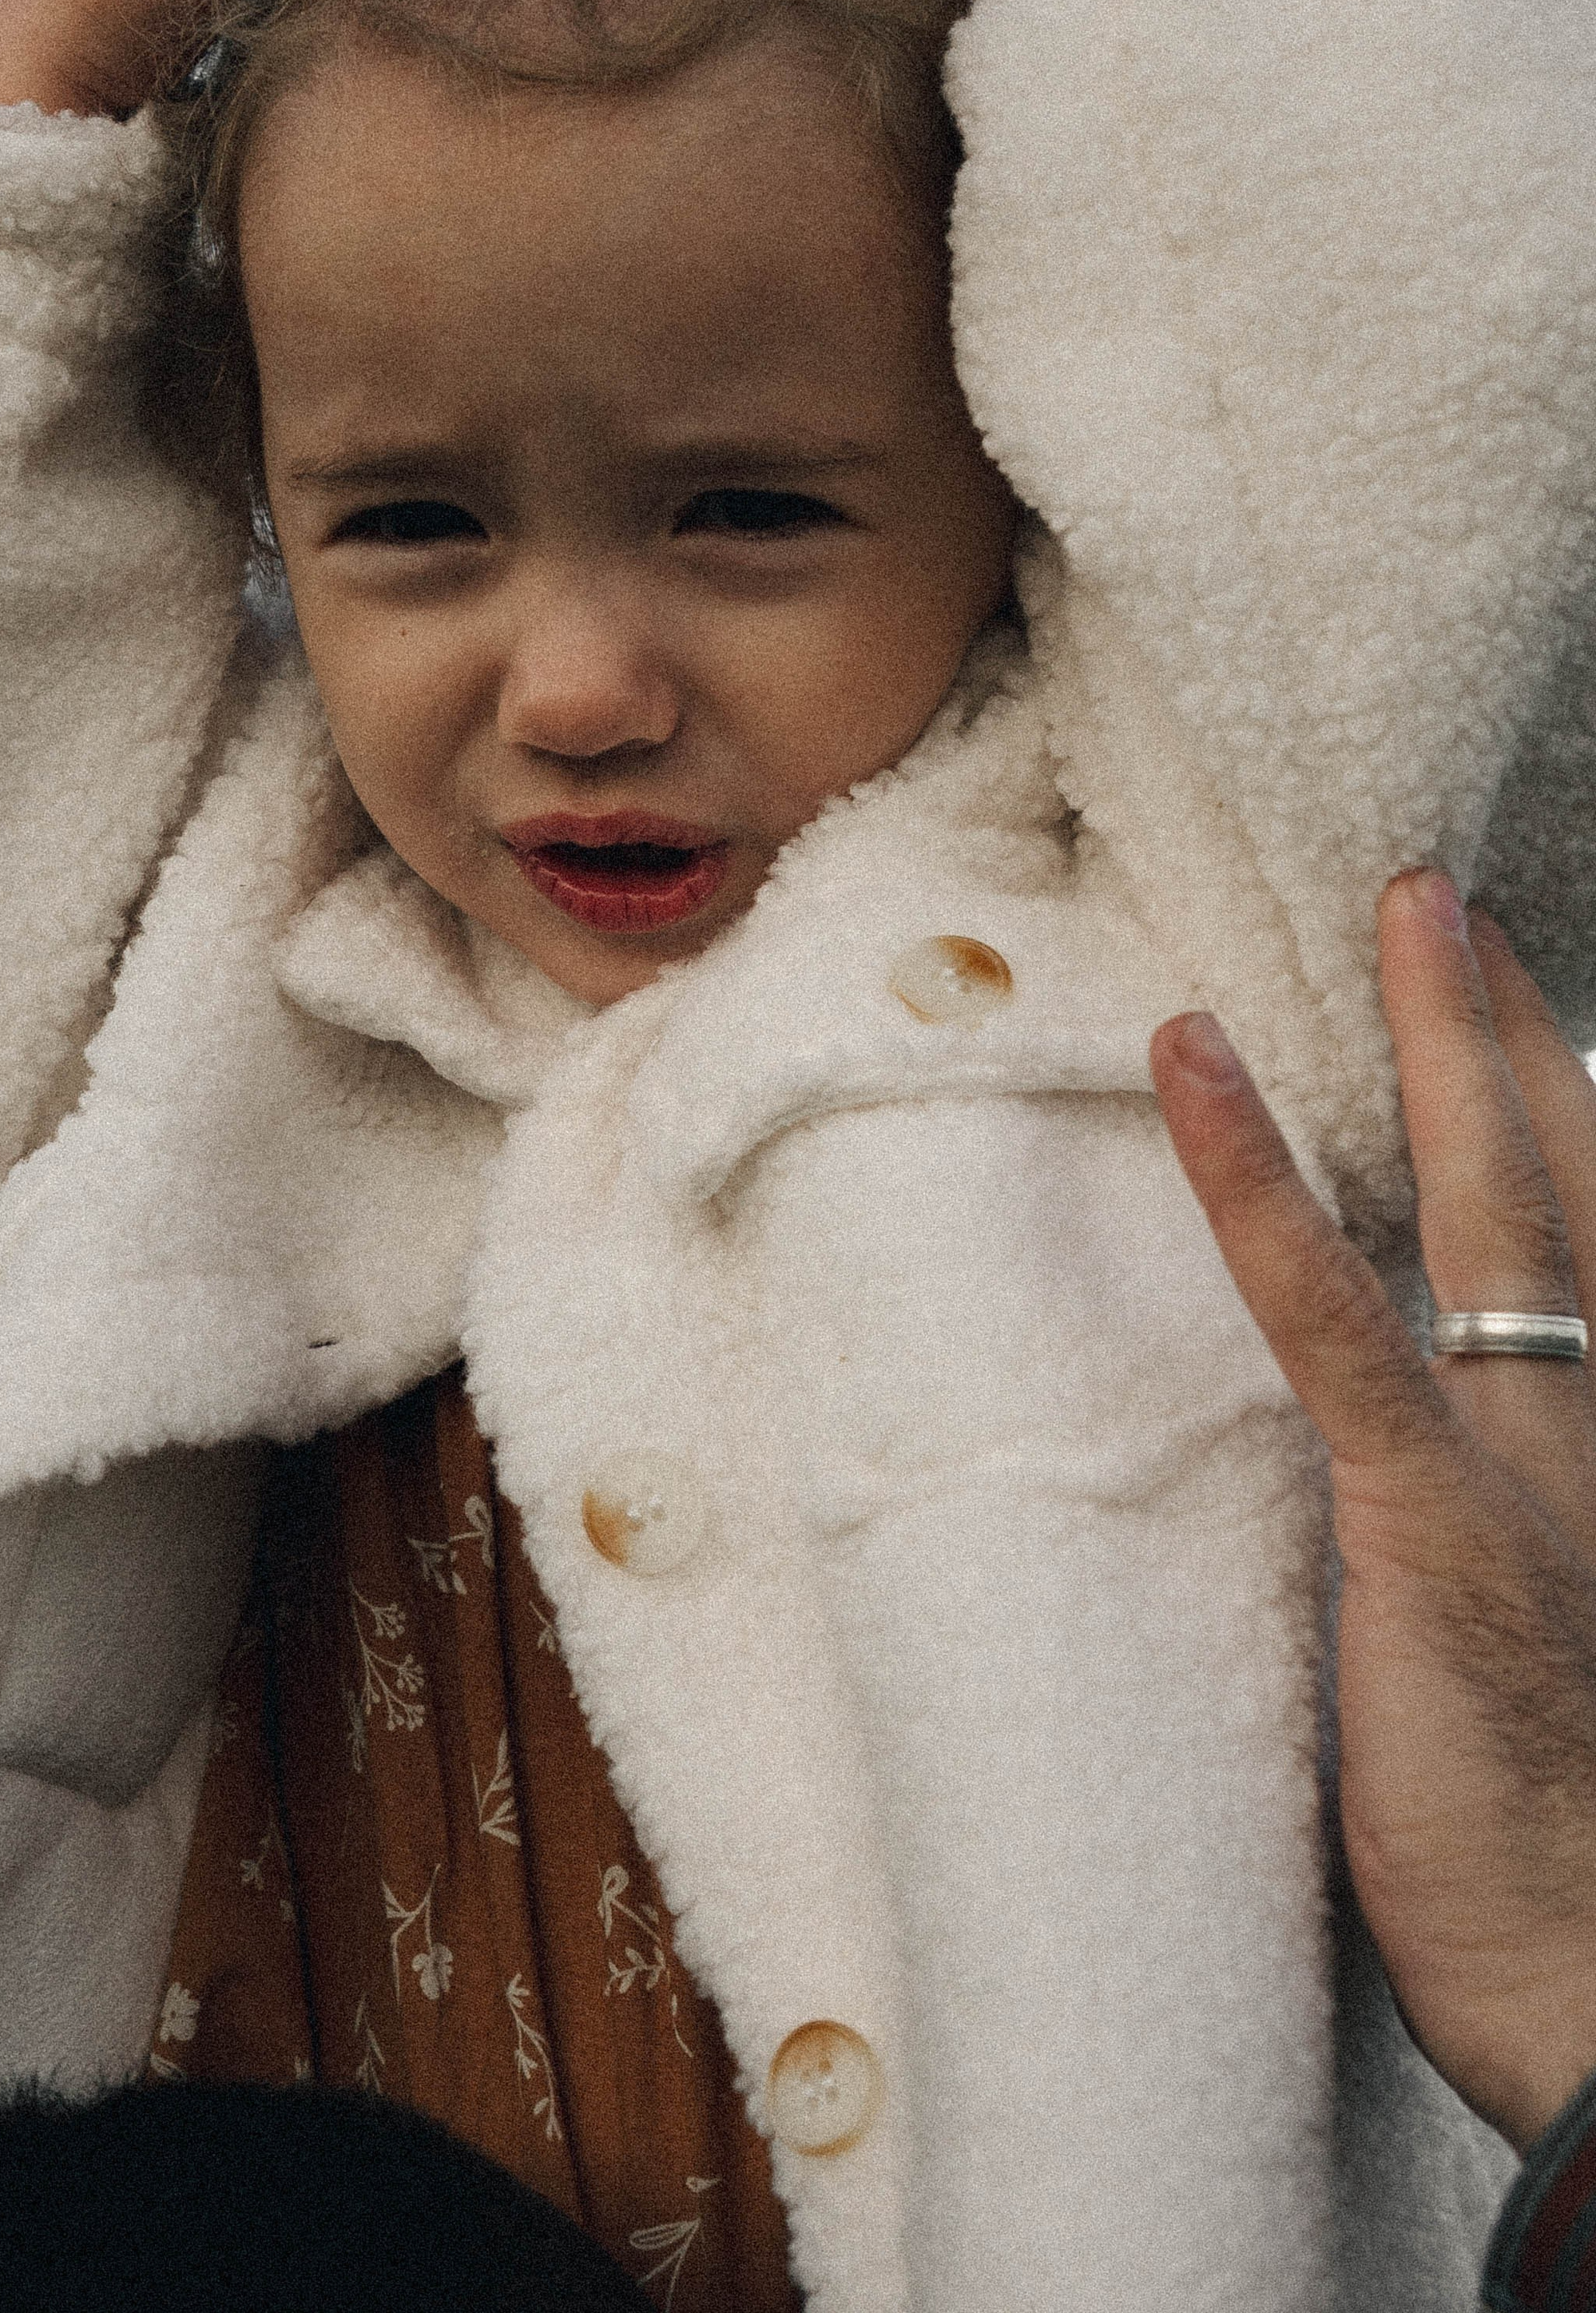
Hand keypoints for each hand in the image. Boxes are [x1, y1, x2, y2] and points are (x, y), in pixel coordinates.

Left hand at [1152, 872, 1595, 2150]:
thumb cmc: (1574, 1855)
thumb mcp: (1554, 1654)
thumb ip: (1511, 1530)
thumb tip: (1416, 1457)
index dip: (1560, 1110)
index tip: (1512, 1003)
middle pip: (1572, 1184)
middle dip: (1511, 1031)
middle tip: (1444, 897)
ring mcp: (1538, 1470)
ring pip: (1491, 1208)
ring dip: (1441, 1042)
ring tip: (1397, 905)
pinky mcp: (1432, 1526)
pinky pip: (1334, 1319)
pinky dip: (1258, 1183)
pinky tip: (1193, 1059)